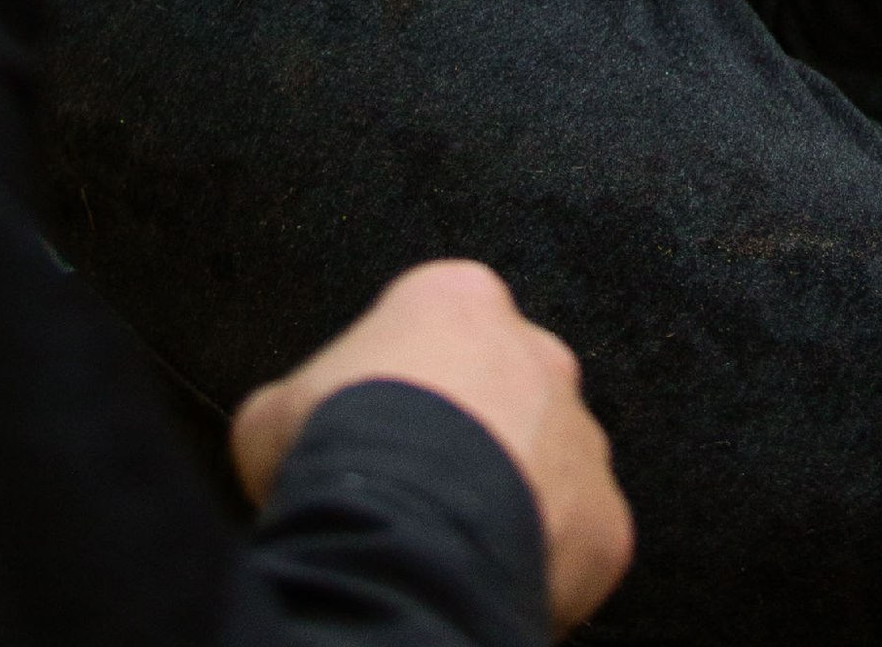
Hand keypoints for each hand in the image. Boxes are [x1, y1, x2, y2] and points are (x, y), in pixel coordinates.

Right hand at [233, 260, 633, 632]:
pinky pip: (578, 543)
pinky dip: (544, 567)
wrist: (397, 529)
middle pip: (509, 393)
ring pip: (552, 468)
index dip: (405, 390)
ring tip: (455, 545)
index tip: (380, 432)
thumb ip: (301, 401)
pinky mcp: (605, 518)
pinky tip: (489, 580)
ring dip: (515, 499)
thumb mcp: (276, 409)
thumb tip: (290, 427)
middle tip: (423, 491)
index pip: (441, 332)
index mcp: (460, 301)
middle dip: (474, 437)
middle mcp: (538, 353)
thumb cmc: (335, 452)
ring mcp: (581, 436)